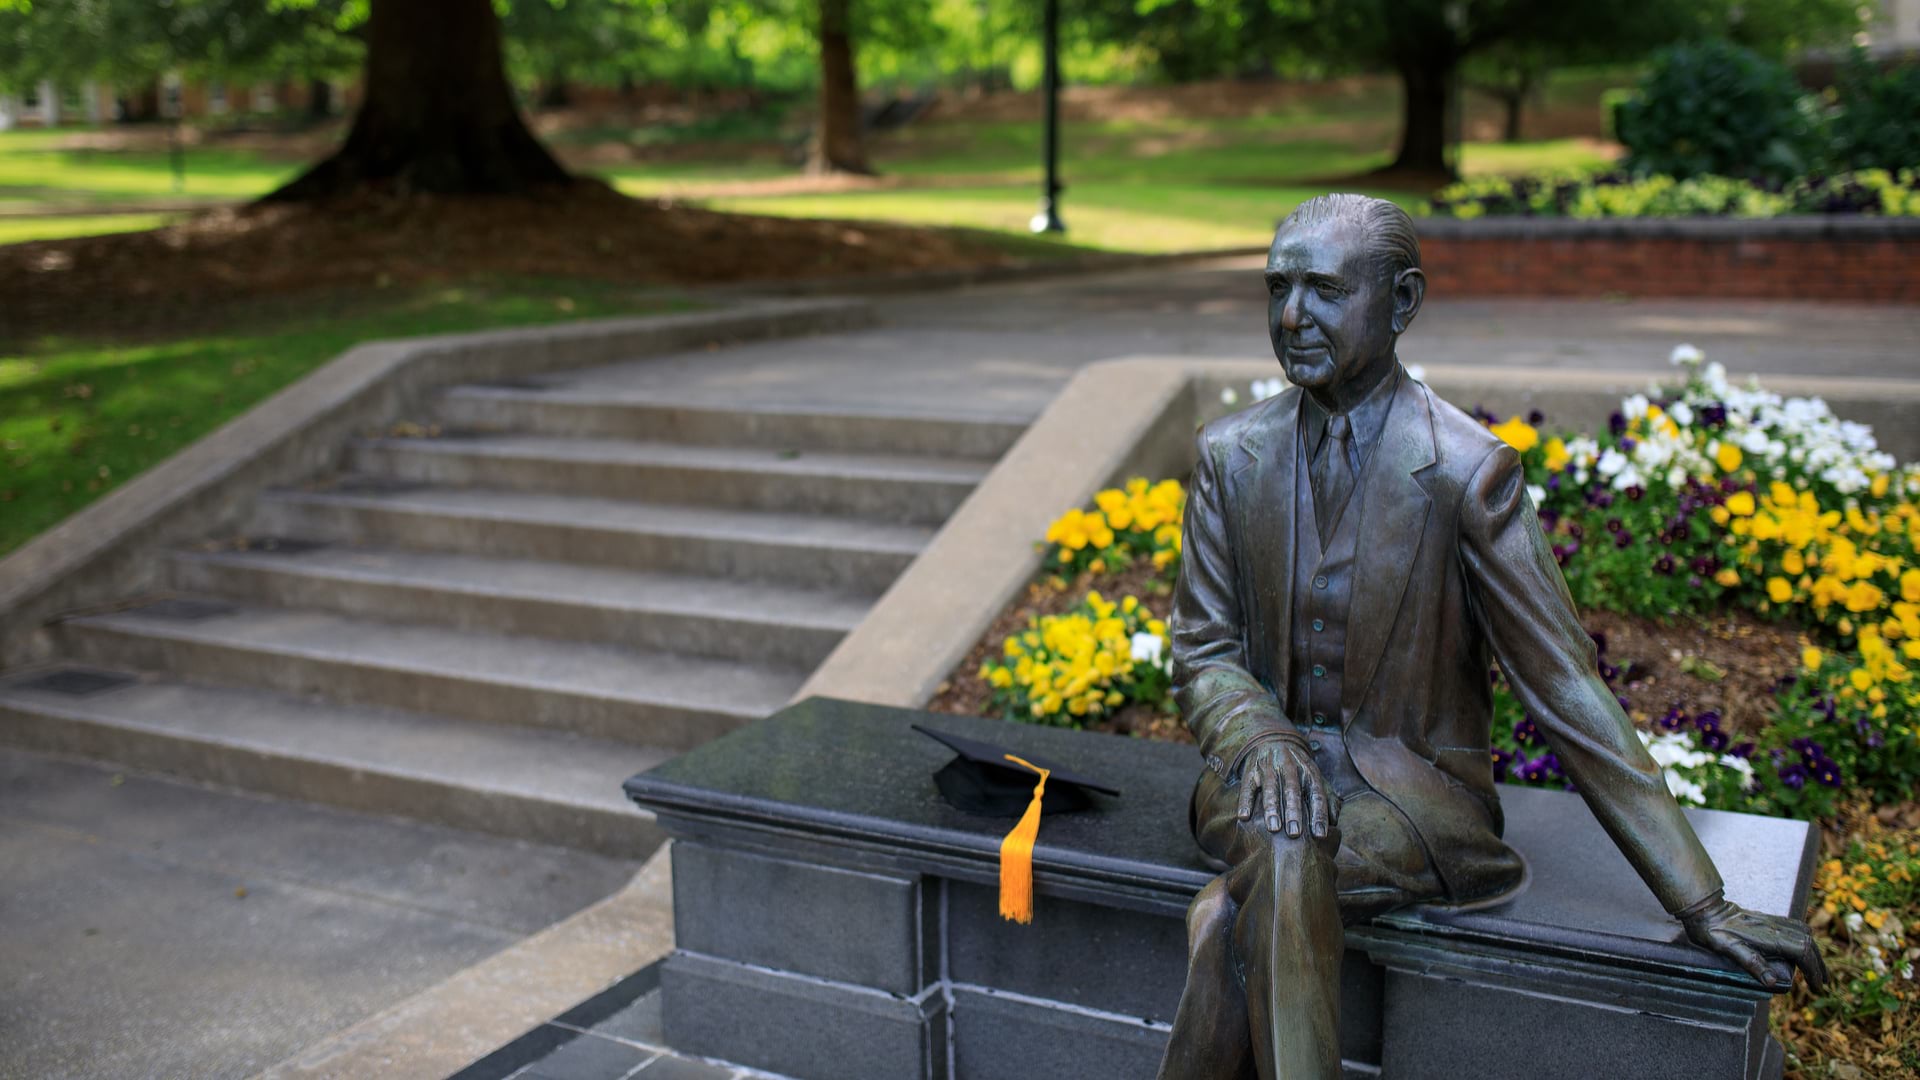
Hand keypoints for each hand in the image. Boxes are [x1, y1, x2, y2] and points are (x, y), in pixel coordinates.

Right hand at [1235, 735, 1335, 839]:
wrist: (1271, 737)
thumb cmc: (1297, 767)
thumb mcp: (1314, 777)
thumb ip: (1327, 798)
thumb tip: (1336, 822)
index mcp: (1309, 771)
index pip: (1316, 793)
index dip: (1319, 814)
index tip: (1320, 835)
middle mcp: (1290, 767)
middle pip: (1293, 791)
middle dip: (1294, 812)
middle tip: (1295, 834)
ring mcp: (1269, 767)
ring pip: (1270, 788)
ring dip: (1272, 808)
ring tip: (1273, 828)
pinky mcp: (1251, 769)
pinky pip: (1247, 785)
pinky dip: (1245, 801)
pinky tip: (1244, 817)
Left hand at [1680, 893, 1827, 992]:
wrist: (1704, 908)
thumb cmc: (1713, 930)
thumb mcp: (1728, 949)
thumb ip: (1751, 963)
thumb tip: (1772, 982)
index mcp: (1769, 936)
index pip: (1802, 952)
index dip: (1813, 969)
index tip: (1816, 986)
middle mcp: (1775, 926)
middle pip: (1808, 943)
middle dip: (1818, 964)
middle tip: (1821, 983)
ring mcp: (1772, 921)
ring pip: (1804, 935)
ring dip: (1813, 953)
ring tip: (1816, 970)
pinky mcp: (1767, 919)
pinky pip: (1795, 927)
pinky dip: (1805, 940)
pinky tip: (1803, 949)